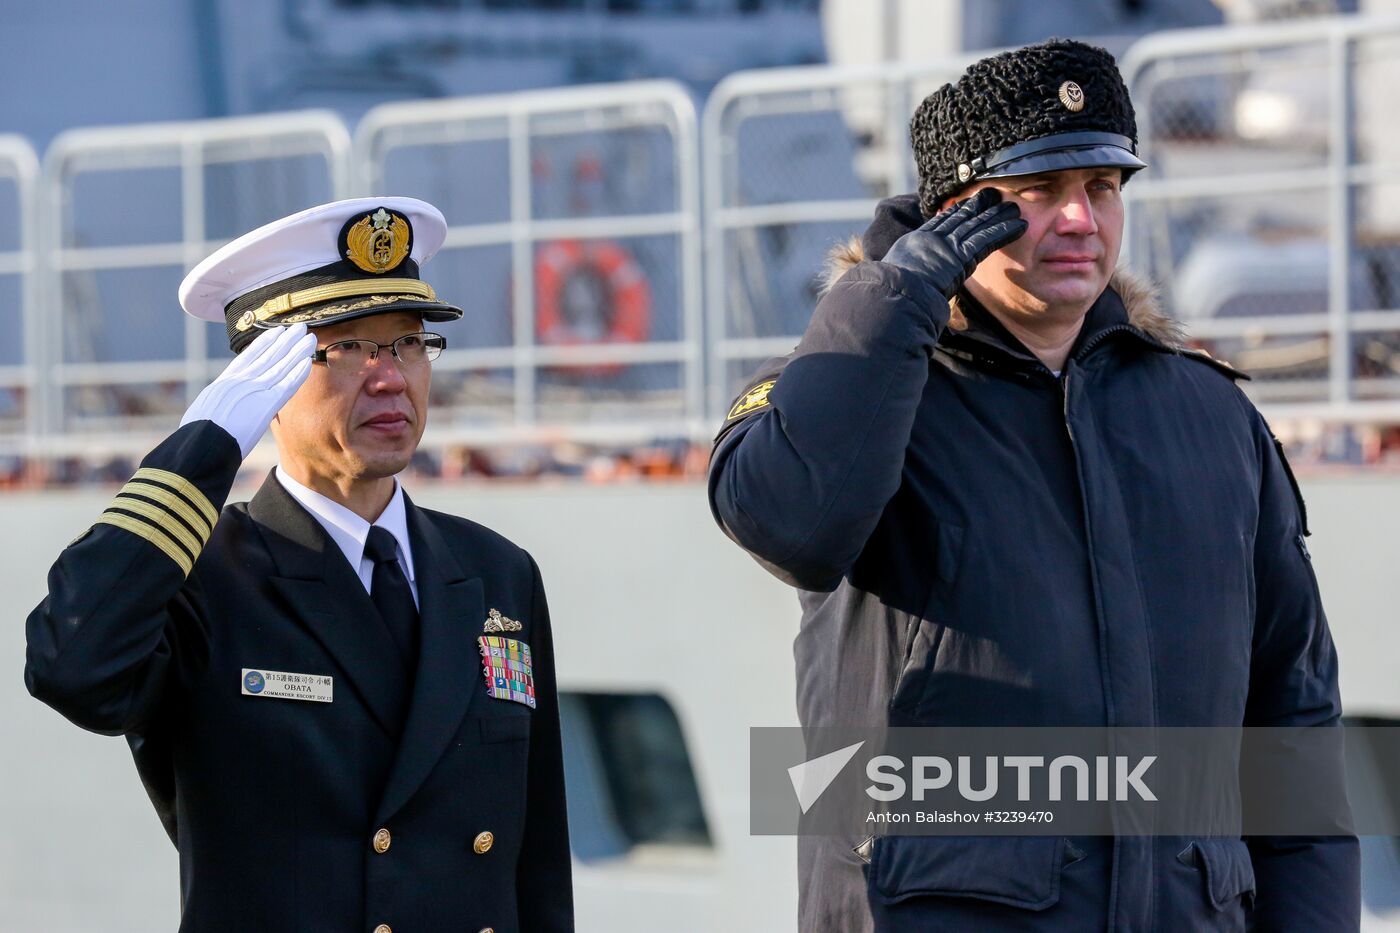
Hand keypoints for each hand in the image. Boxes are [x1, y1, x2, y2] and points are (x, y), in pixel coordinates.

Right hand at [180, 323, 316, 458]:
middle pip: (267, 355)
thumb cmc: (196, 439)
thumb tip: (216, 413)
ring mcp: (252, 392)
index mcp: (224, 383)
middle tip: (299, 327)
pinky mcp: (264, 405)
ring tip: (310, 338)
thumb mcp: (203, 415)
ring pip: (279, 366)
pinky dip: (297, 373)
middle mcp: (239, 381)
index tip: (276, 332)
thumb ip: (217, 407)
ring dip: (296, 351)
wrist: (198, 447)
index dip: (264, 343)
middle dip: (284, 340)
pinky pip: (285, 386)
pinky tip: (308, 362)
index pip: (248, 357)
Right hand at [880, 188, 1026, 298]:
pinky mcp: (959, 255)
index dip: (953, 212)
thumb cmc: (887, 294)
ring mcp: (946, 246)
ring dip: (997, 216)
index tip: (964, 204)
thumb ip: (900, 278)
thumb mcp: (890, 280)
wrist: (893, 294)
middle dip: (977, 207)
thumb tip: (899, 288)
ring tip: (1013, 208)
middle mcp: (930, 240)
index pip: (937, 224)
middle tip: (992, 195)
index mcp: (913, 244)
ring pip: (976, 226)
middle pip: (959, 219)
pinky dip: (1004, 231)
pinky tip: (1019, 225)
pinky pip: (986, 240)